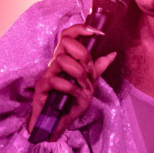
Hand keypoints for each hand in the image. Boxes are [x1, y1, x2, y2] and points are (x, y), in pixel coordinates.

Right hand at [26, 23, 118, 141]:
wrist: (57, 123)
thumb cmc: (70, 103)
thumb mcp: (88, 85)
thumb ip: (97, 69)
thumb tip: (112, 54)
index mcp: (66, 59)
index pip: (68, 35)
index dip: (81, 29)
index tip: (98, 33)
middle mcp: (55, 63)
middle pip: (65, 41)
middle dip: (83, 54)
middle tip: (89, 71)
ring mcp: (47, 74)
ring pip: (62, 60)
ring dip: (78, 73)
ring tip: (83, 87)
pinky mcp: (41, 87)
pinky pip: (56, 80)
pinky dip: (71, 88)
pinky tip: (76, 95)